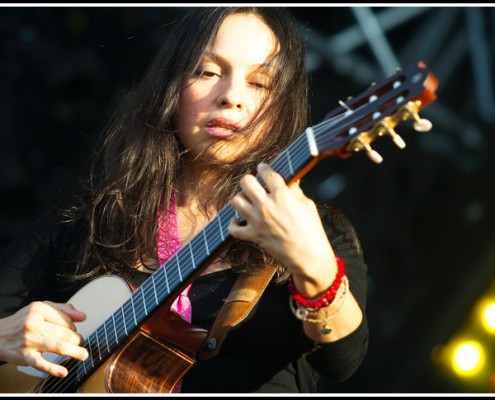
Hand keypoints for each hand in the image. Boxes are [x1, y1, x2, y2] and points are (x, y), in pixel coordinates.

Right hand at [0, 301, 88, 377]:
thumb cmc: (23, 322)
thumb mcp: (41, 308)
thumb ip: (63, 310)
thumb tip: (83, 316)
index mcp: (39, 309)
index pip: (66, 319)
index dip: (74, 326)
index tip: (75, 331)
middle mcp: (33, 324)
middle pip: (64, 333)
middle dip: (76, 339)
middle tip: (80, 342)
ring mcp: (29, 341)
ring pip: (58, 346)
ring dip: (74, 351)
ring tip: (83, 354)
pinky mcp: (24, 356)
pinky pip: (40, 363)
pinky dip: (53, 369)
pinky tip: (63, 372)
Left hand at [228, 163, 336, 294]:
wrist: (308, 256)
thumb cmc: (312, 229)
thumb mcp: (307, 204)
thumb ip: (295, 191)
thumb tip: (290, 181)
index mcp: (282, 195)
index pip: (267, 173)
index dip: (263, 168)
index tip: (262, 168)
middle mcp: (266, 205)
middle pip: (246, 182)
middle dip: (249, 180)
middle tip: (254, 184)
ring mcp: (257, 221)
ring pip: (236, 201)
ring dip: (241, 198)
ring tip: (248, 201)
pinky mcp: (253, 235)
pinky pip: (233, 229)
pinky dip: (233, 224)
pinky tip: (238, 219)